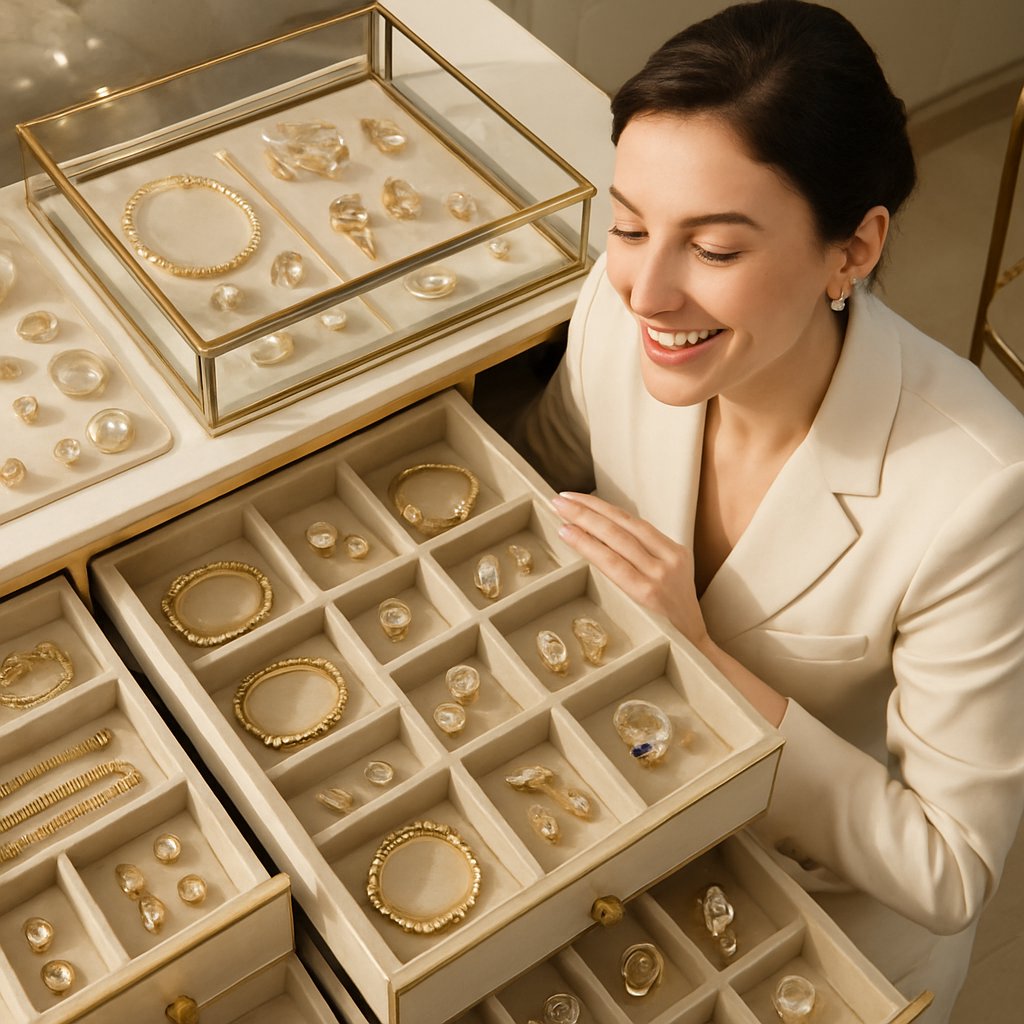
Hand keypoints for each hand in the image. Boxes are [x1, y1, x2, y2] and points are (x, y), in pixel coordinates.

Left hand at [551, 491, 787, 726]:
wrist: (697, 652)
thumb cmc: (672, 619)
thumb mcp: (667, 581)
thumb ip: (643, 562)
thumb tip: (600, 542)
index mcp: (674, 551)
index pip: (632, 522)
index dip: (602, 507)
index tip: (578, 498)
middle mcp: (669, 559)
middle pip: (622, 525)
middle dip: (588, 509)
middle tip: (559, 499)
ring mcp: (660, 576)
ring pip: (616, 539)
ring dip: (584, 521)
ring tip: (558, 510)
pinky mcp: (649, 594)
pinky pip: (613, 564)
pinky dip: (589, 546)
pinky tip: (570, 535)